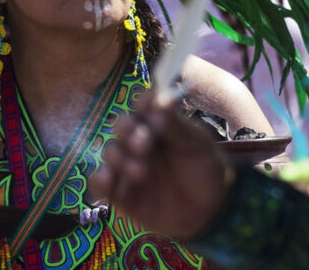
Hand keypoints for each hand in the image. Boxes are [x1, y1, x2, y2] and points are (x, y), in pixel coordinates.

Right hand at [90, 94, 233, 239]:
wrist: (209, 210)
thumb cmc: (204, 169)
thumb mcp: (197, 144)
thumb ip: (177, 126)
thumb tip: (163, 100)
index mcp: (157, 123)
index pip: (143, 105)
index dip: (143, 103)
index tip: (148, 106)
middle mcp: (138, 140)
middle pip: (121, 126)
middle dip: (128, 131)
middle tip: (144, 144)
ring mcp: (128, 165)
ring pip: (111, 152)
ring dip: (120, 158)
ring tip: (141, 171)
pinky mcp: (120, 192)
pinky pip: (100, 182)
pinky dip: (99, 179)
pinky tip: (108, 179)